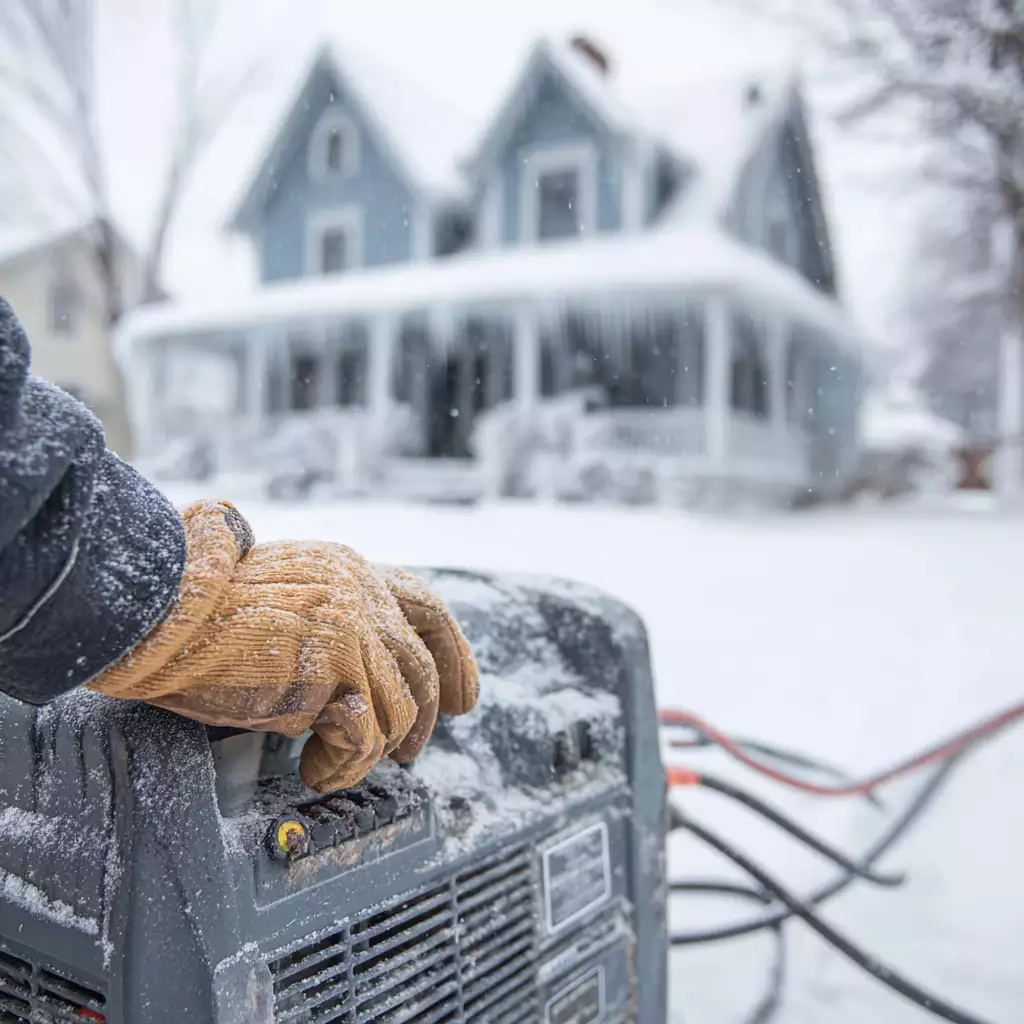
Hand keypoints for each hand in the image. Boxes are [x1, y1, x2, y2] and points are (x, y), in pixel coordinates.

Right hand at [89, 500, 479, 791]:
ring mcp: (353, 629)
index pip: (426, 607)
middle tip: (409, 754)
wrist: (158, 610)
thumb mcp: (279, 595)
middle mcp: (362, 593)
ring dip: (371, 750)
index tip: (464, 699)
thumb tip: (357, 674)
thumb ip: (325, 614)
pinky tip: (313, 771)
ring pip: (399, 710)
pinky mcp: (334, 669)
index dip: (454, 655)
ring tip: (329, 765)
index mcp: (350, 570)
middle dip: (424, 718)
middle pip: (422, 666)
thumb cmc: (200, 613)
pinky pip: (365, 738)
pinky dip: (344, 767)